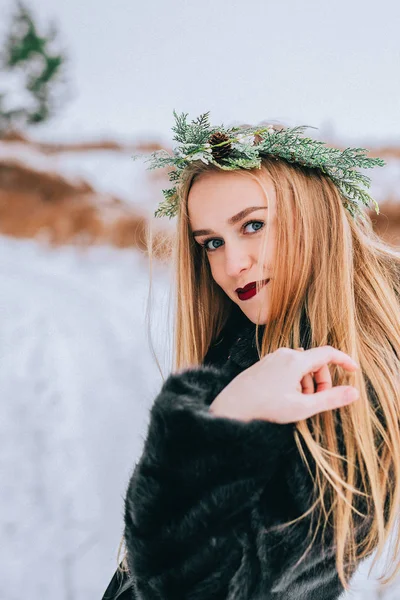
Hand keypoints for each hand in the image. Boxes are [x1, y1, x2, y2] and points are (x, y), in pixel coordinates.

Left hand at [209, 346, 359, 423]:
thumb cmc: (266, 407)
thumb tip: (354, 392)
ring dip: (307, 383)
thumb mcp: (302, 407)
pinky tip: (286, 398)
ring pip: (301, 366)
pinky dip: (294, 381)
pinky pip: (287, 368)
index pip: (327, 353)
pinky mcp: (264, 364)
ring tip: (299, 402)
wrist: (232, 407)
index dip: (344, 360)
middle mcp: (284, 354)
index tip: (354, 370)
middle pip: (314, 361)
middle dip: (322, 380)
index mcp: (296, 360)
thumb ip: (330, 399)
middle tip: (318, 400)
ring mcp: (272, 358)